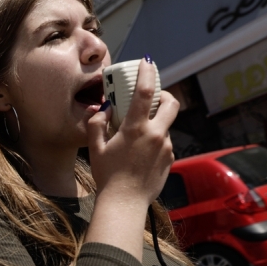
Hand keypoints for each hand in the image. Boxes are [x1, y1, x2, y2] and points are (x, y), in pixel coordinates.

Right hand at [87, 59, 178, 206]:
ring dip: (155, 125)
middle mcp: (156, 135)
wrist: (124, 203)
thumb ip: (98, 124)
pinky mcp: (169, 160)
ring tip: (137, 138)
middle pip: (171, 103)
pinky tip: (140, 157)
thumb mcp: (95, 148)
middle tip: (153, 98)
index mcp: (136, 129)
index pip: (145, 92)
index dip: (147, 73)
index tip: (147, 62)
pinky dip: (155, 143)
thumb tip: (105, 110)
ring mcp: (165, 148)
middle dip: (164, 95)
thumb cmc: (107, 176)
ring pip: (165, 126)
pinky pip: (164, 145)